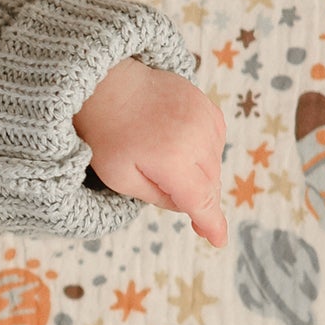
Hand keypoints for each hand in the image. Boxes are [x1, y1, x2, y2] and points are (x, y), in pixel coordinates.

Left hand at [72, 57, 228, 245]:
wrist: (109, 83)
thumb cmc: (106, 134)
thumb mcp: (120, 178)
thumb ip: (157, 197)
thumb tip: (187, 205)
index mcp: (172, 159)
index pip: (200, 200)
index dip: (211, 223)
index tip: (218, 241)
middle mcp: (197, 138)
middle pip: (208, 185)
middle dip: (193, 195)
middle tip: (161, 184)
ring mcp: (206, 118)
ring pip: (213, 165)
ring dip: (195, 172)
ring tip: (160, 156)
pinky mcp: (208, 107)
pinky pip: (214, 142)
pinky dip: (200, 151)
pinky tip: (174, 143)